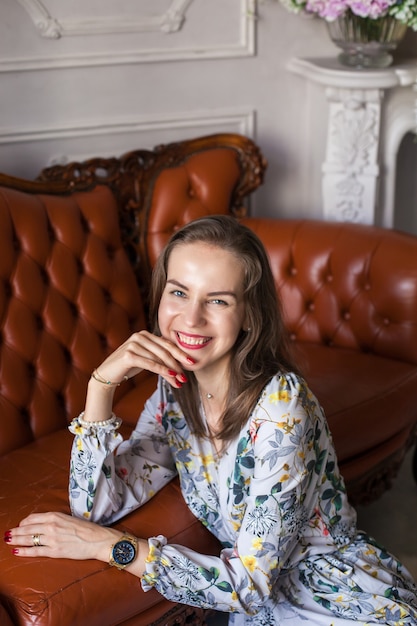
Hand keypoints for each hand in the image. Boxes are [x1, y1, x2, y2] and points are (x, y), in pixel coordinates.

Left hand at [5, 512, 121, 561]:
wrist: (97, 539)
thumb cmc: (86, 529)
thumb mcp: (68, 518)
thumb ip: (55, 520)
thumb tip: (43, 524)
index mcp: (55, 516)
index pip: (32, 518)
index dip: (23, 522)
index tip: (19, 525)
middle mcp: (51, 526)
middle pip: (27, 528)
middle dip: (15, 531)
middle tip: (7, 534)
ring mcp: (52, 539)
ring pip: (28, 539)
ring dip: (16, 540)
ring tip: (8, 540)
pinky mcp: (54, 551)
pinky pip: (34, 551)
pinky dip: (23, 551)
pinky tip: (16, 551)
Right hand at [94, 330, 193, 388]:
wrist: (107, 374)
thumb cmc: (128, 367)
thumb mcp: (146, 359)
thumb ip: (160, 357)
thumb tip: (181, 365)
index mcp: (146, 334)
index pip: (167, 344)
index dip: (180, 354)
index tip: (192, 363)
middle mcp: (140, 336)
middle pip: (165, 350)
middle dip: (178, 363)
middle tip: (187, 375)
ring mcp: (134, 344)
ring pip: (159, 358)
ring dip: (172, 370)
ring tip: (180, 380)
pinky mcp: (128, 355)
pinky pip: (150, 363)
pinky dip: (162, 370)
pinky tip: (171, 376)